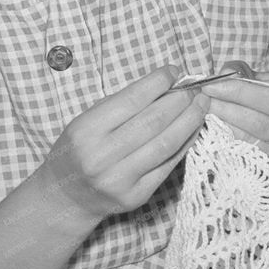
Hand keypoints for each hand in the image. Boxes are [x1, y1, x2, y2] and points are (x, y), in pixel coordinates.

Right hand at [37, 65, 206, 222]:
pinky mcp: (136, 196)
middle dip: (180, 100)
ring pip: (166, 144)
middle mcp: (102, 156)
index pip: (131, 100)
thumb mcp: (87, 120)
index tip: (174, 71)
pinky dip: (185, 143)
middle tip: (195, 88)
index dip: (157, 83)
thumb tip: (164, 85)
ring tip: (201, 105)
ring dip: (189, 121)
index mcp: (87, 131)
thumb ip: (122, 105)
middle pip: (153, 121)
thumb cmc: (79, 150)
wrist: (67, 196)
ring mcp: (120, 179)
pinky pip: (168, 165)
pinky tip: (193, 129)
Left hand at [197, 62, 268, 168]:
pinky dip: (229, 134)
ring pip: (260, 127)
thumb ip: (239, 71)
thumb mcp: (250, 78)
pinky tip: (213, 124)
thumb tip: (227, 74)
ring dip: (229, 114)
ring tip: (206, 103)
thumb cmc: (252, 96)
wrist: (245, 126)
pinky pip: (252, 147)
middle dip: (240, 93)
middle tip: (212, 86)